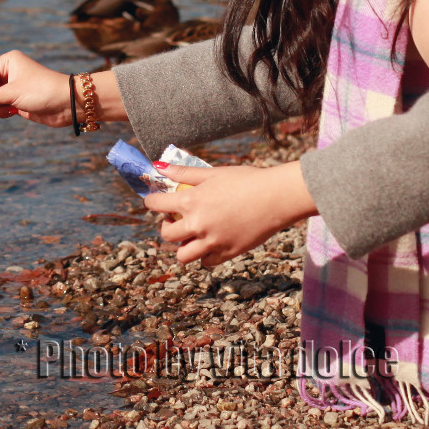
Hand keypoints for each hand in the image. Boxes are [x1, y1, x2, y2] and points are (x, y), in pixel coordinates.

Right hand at [0, 50, 86, 125]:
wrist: (69, 103)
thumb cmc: (42, 91)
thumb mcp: (10, 94)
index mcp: (7, 61)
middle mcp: (9, 71)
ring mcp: (14, 86)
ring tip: (6, 106)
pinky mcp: (18, 100)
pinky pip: (0, 106)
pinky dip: (2, 110)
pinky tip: (13, 112)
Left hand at [145, 163, 316, 267]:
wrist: (276, 197)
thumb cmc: (246, 180)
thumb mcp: (213, 173)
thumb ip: (184, 172)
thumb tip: (159, 166)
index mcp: (192, 201)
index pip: (156, 204)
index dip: (152, 202)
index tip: (155, 202)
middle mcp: (198, 224)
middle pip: (167, 235)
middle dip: (166, 227)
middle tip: (176, 220)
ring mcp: (212, 241)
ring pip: (183, 256)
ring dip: (184, 246)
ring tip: (192, 236)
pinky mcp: (228, 253)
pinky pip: (206, 262)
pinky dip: (204, 256)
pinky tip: (211, 243)